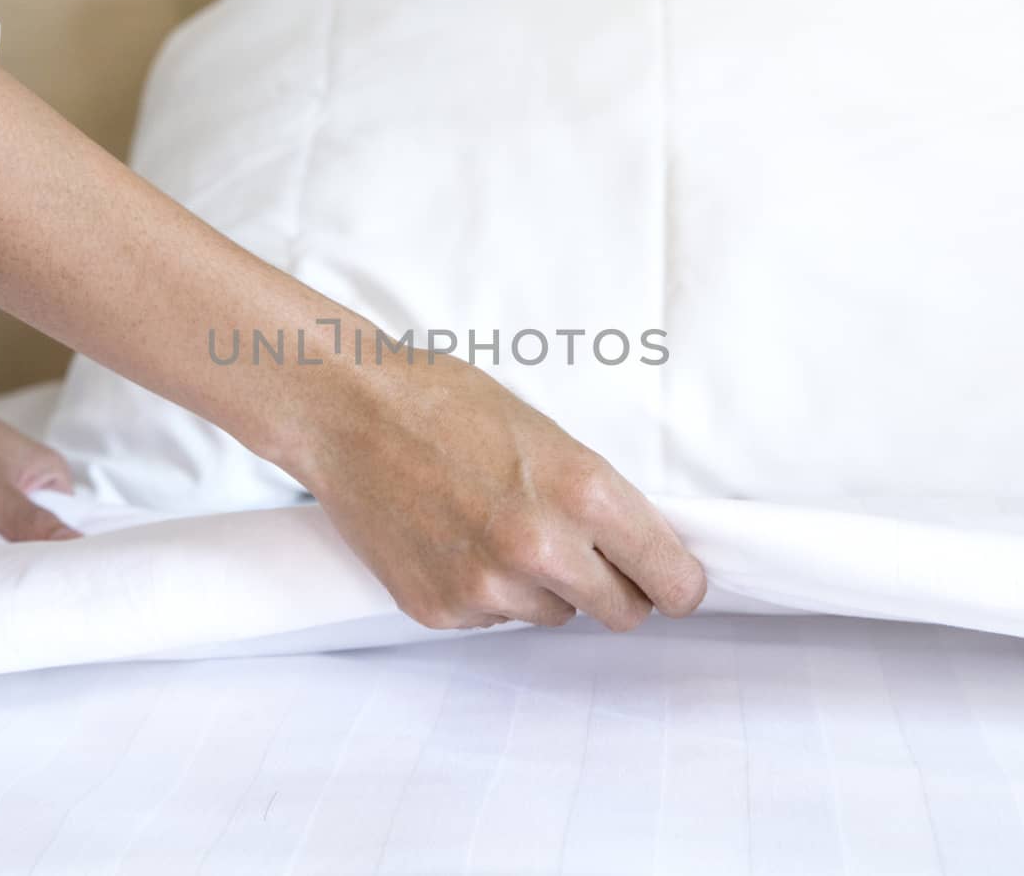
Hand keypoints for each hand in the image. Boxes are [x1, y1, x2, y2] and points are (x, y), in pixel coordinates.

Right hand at [293, 352, 705, 631]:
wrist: (346, 413)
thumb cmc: (445, 404)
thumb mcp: (548, 435)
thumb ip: (595, 498)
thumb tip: (638, 550)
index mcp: (583, 492)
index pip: (669, 578)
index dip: (678, 584)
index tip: (675, 588)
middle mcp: (541, 548)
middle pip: (621, 613)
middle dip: (614, 589)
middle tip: (583, 555)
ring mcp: (486, 587)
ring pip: (552, 614)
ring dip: (541, 587)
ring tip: (492, 526)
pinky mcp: (439, 610)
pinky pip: (490, 618)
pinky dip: (482, 591)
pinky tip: (450, 539)